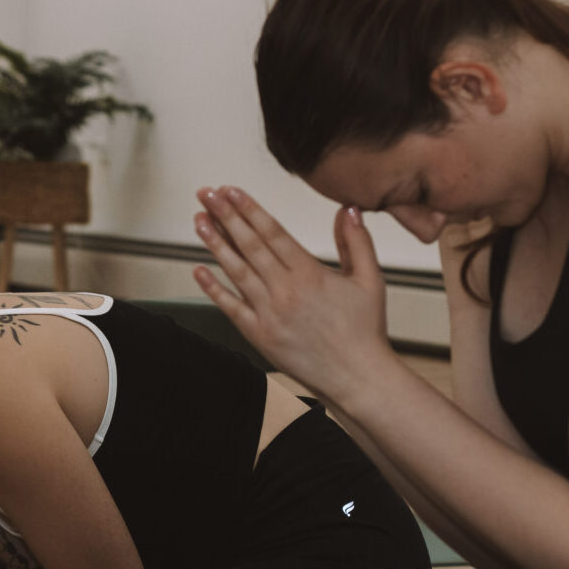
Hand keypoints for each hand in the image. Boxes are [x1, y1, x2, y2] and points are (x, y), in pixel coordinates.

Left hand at [193, 186, 399, 403]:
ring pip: (236, 271)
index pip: (272, 232)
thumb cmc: (365, 331)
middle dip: (225, 216)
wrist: (358, 377)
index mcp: (310, 274)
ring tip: (199, 220)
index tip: (231, 191)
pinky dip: (213, 288)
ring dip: (215, 244)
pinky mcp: (260, 336)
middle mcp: (286, 291)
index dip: (249, 209)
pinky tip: (198, 270)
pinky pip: (230, 308)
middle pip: (249, 245)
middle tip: (206, 194)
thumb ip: (357, 241)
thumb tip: (348, 209)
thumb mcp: (370, 280)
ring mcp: (270, 314)